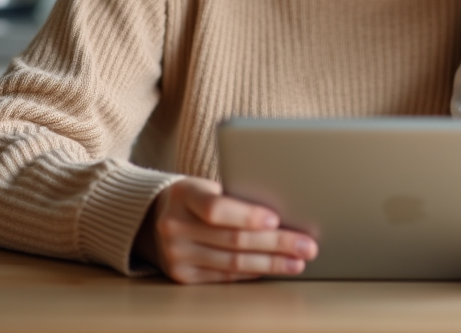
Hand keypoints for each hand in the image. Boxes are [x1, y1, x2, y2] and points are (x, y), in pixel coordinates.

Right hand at [134, 177, 317, 283]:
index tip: (276, 219)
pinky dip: (254, 272)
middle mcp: (174, 227)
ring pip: (233, 262)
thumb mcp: (206, 184)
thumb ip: (235, 195)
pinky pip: (226, 276)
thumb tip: (285, 211)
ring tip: (298, 260)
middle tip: (307, 245)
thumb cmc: (195, 196)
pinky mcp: (182, 276)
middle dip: (276, 243)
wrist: (153, 217)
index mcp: (183, 195)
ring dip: (272, 263)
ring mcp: (176, 255)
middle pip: (233, 239)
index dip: (248, 216)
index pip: (216, 208)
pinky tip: (274, 268)